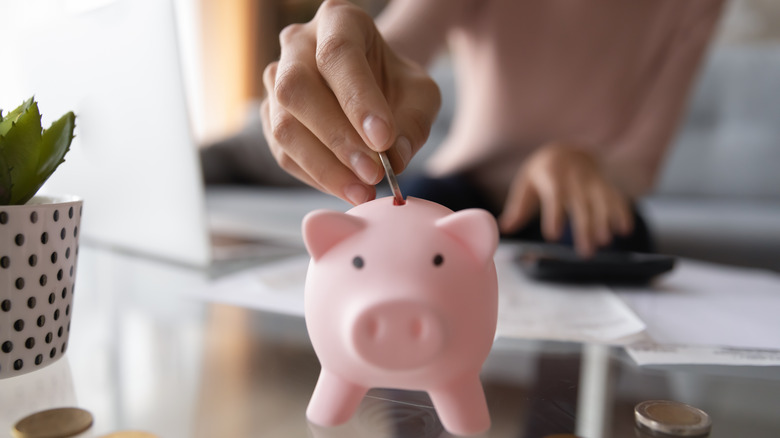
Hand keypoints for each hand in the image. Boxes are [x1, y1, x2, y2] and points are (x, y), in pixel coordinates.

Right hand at [260, 0, 440, 204]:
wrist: (374, 88)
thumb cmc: (396, 85)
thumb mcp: (421, 95)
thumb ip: (414, 122)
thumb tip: (396, 158)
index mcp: (338, 20)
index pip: (338, 54)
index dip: (358, 99)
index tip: (383, 140)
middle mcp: (297, 44)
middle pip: (297, 88)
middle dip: (337, 138)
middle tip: (373, 173)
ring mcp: (275, 80)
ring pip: (284, 126)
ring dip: (324, 166)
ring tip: (363, 190)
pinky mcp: (270, 117)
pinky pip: (283, 153)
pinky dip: (316, 177)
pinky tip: (346, 188)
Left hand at [498, 144, 633, 256]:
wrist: (568, 150)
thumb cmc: (542, 173)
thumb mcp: (526, 184)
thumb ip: (517, 208)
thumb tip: (503, 228)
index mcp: (552, 175)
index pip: (554, 196)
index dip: (554, 215)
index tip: (553, 236)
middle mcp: (575, 178)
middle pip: (580, 205)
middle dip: (584, 228)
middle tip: (585, 252)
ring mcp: (593, 181)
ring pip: (601, 202)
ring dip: (604, 221)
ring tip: (604, 242)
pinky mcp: (606, 186)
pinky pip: (616, 197)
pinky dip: (622, 212)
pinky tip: (623, 230)